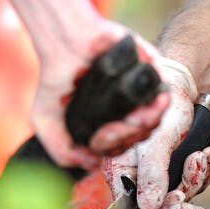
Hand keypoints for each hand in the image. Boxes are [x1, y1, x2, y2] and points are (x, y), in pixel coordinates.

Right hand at [12, 0, 168, 168]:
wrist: (63, 41)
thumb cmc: (56, 79)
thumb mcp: (46, 121)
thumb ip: (61, 150)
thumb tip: (91, 165)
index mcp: (108, 125)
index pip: (121, 146)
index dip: (113, 147)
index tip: (98, 141)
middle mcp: (127, 111)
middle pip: (141, 134)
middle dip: (129, 137)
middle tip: (113, 129)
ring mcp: (141, 93)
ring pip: (155, 118)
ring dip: (144, 124)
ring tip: (130, 120)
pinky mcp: (151, 71)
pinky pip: (163, 92)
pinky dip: (155, 103)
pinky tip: (142, 108)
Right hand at [103, 57, 197, 208]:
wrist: (179, 86)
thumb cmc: (162, 105)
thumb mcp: (158, 141)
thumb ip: (152, 174)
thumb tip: (148, 207)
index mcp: (117, 169)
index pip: (130, 206)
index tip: (178, 200)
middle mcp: (131, 175)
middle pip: (157, 204)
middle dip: (183, 187)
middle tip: (198, 164)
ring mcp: (151, 174)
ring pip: (175, 195)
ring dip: (194, 177)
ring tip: (203, 155)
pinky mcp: (168, 171)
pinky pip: (185, 184)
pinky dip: (198, 172)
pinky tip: (206, 155)